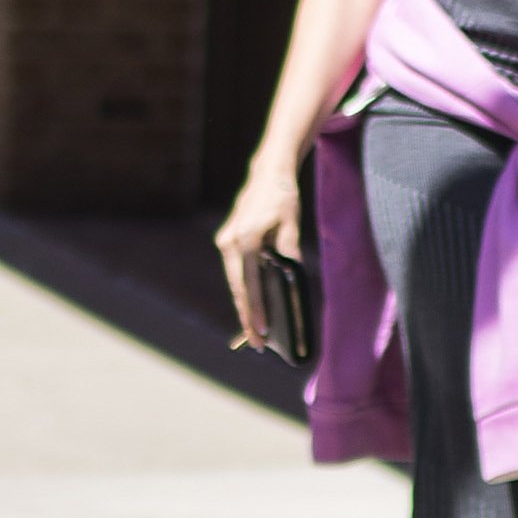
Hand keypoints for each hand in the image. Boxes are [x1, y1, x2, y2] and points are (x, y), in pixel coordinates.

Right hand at [215, 161, 300, 349]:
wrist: (268, 173)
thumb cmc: (283, 198)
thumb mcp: (292, 225)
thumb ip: (290, 252)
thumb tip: (291, 281)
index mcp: (245, 239)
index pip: (250, 283)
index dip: (256, 310)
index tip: (262, 332)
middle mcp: (230, 242)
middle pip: (238, 288)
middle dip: (247, 316)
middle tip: (257, 344)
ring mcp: (225, 241)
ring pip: (235, 282)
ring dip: (244, 306)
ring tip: (254, 332)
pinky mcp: (227, 241)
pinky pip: (235, 272)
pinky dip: (243, 290)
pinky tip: (251, 307)